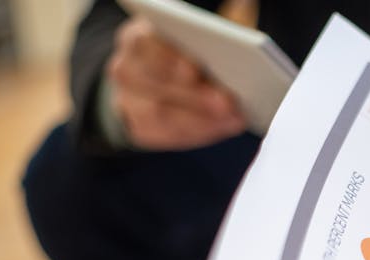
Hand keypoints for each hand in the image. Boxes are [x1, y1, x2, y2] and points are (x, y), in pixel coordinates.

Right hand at [106, 16, 245, 149]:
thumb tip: (243, 13)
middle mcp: (126, 68)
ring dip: (202, 118)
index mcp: (137, 37)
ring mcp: (128, 101)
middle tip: (228, 101)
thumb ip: (215, 30)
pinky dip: (200, 131)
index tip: (194, 69)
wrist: (155, 86)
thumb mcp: (196, 38)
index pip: (144, 44)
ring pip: (162, 114)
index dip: (168, 57)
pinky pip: (169, 135)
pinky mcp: (140, 129)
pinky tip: (225, 127)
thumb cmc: (185, 55)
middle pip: (156, 84)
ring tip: (234, 117)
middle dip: (195, 95)